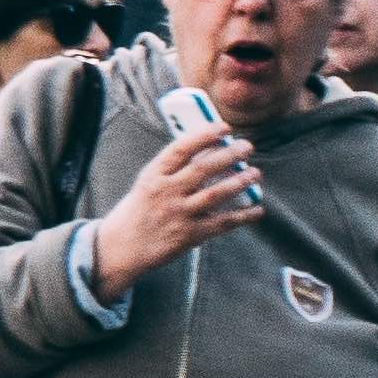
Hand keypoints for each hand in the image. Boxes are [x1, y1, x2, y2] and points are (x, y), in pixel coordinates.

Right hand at [86, 124, 262, 297]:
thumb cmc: (135, 214)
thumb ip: (171, 171)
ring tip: (255, 173)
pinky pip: (222, 223)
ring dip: (240, 182)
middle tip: (247, 147)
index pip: (180, 149)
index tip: (224, 127)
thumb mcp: (146, 185)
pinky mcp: (189, 235)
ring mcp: (178, 214)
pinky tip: (257, 209)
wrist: (120, 249)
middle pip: (203, 169)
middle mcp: (166, 193)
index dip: (204, 136)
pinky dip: (243, 216)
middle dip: (230, 155)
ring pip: (216, 193)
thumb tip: (207, 153)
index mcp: (153, 176)